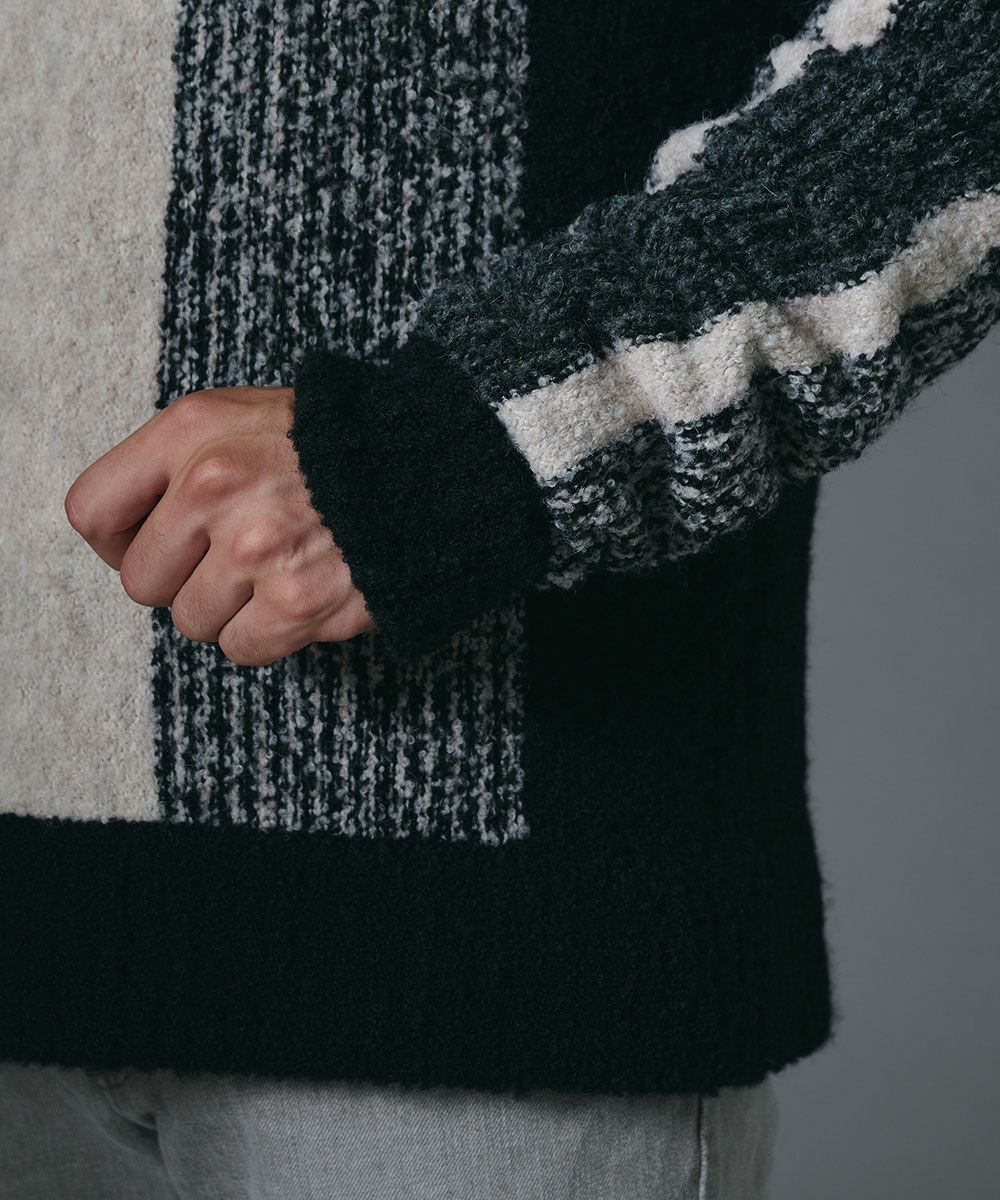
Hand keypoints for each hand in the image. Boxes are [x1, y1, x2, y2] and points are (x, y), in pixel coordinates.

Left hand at [64, 387, 374, 665]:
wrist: (431, 464)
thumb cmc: (334, 444)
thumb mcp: (244, 416)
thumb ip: (179, 460)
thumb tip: (125, 535)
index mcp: (192, 431)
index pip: (92, 511)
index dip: (117, 543)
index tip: (150, 548)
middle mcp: (213, 485)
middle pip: (142, 581)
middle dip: (182, 581)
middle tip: (232, 562)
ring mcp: (255, 548)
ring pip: (193, 621)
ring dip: (231, 608)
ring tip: (278, 571)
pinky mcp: (296, 601)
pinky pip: (241, 648)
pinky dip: (269, 633)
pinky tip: (300, 595)